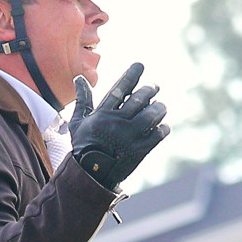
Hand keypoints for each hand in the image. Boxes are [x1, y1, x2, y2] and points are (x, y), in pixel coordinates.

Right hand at [68, 63, 167, 189]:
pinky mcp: (141, 150)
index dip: (131, 76)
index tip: (140, 65)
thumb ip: (82, 99)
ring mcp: (130, 136)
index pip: (120, 89)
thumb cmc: (84, 146)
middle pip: (139, 99)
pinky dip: (162, 128)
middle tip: (154, 87)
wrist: (91, 176)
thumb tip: (79, 78)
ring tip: (160, 106)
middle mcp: (117, 123)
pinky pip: (158, 134)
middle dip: (149, 90)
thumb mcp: (78, 122)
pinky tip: (162, 126)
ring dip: (159, 108)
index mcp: (103, 114)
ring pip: (152, 115)